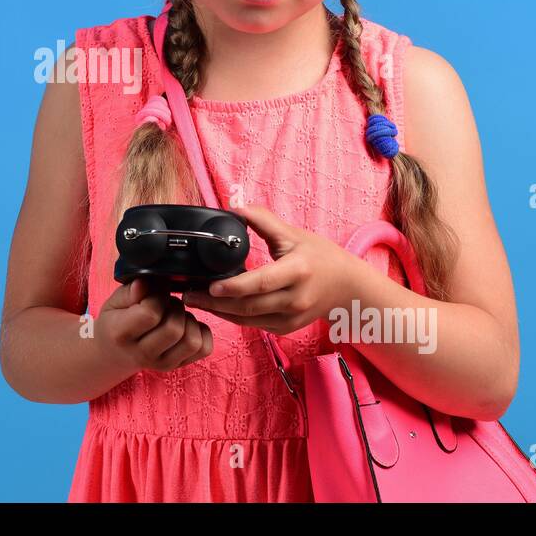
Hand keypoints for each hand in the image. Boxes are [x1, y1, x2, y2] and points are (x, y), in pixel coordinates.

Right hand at [97, 277, 213, 372]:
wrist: (114, 354)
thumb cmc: (115, 322)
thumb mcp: (113, 303)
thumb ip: (129, 292)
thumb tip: (145, 283)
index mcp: (121, 334)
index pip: (150, 313)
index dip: (157, 296)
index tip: (153, 291)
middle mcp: (142, 354)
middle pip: (174, 329)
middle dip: (175, 307)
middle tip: (165, 302)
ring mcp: (162, 363)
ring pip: (192, 341)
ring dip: (189, 320)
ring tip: (175, 314)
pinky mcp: (177, 366)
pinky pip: (204, 349)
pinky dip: (202, 332)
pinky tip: (186, 324)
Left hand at [180, 203, 362, 335]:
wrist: (348, 288)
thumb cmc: (321, 257)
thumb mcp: (294, 234)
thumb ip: (264, 221)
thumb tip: (235, 207)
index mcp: (297, 272)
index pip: (260, 283)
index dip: (233, 286)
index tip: (209, 284)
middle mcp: (294, 298)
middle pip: (248, 306)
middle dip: (214, 302)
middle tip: (188, 293)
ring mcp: (291, 318)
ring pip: (247, 319)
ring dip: (219, 311)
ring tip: (195, 300)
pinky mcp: (286, 328)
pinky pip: (254, 325)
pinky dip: (233, 317)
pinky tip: (216, 306)